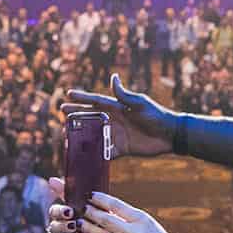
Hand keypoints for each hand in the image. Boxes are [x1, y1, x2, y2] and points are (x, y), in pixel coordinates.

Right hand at [45, 187, 119, 232]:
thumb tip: (79, 179)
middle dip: (58, 210)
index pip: (61, 194)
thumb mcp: (101, 205)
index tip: (54, 182)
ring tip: (74, 224)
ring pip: (54, 227)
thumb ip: (88, 194)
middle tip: (69, 211)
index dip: (56, 188)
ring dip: (62, 224)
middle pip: (53, 212)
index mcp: (73, 205)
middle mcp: (66, 219)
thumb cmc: (110, 220)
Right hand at [60, 75, 176, 157]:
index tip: (68, 94)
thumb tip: (113, 77)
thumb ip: (124, 95)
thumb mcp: (140, 104)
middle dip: (76, 114)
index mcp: (118, 107)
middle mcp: (114, 120)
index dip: (82, 98)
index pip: (96, 101)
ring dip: (81, 134)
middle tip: (61, 112)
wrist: (170, 135)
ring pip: (94, 135)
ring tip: (67, 134)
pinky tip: (83, 155)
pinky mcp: (122, 148)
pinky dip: (95, 153)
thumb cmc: (157, 116)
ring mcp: (117, 134)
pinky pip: (105, 151)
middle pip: (90, 117)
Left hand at [78, 193, 196, 232]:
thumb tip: (108, 209)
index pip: (116, 205)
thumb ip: (129, 218)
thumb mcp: (149, 224)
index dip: (101, 199)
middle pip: (106, 220)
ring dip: (89, 228)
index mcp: (142, 219)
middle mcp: (134, 232)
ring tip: (80, 223)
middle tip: (81, 207)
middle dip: (90, 212)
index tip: (91, 195)